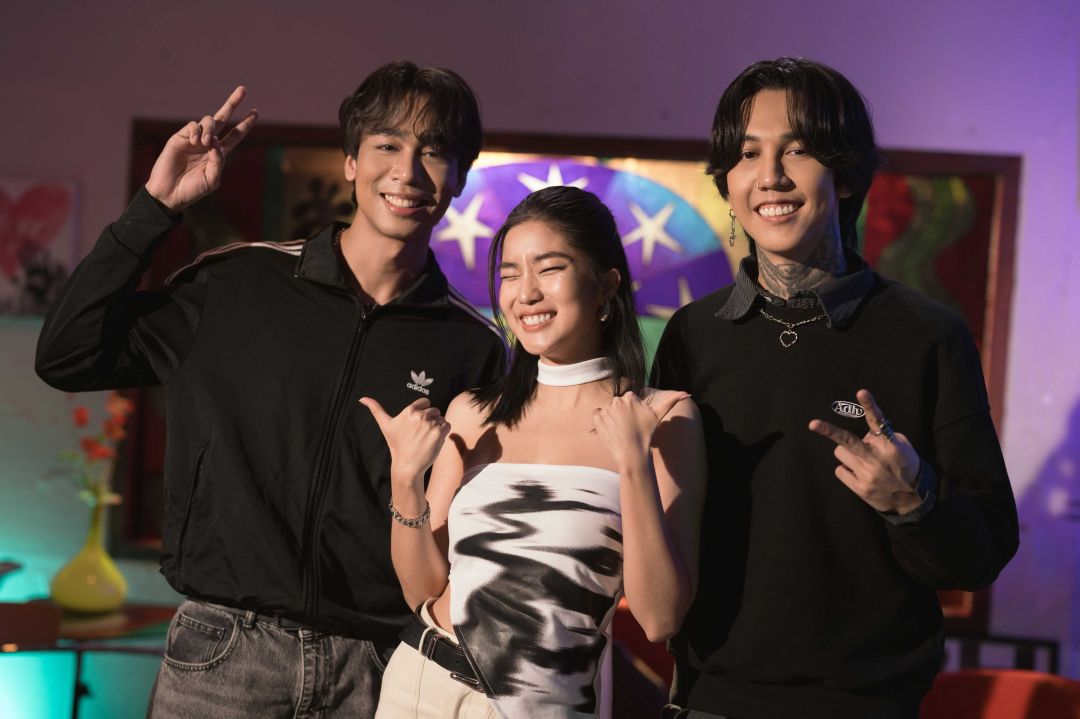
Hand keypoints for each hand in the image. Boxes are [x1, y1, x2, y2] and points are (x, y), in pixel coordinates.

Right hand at [145, 86, 257, 212]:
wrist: (169, 193)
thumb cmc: (192, 190)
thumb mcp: (212, 179)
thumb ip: (218, 161)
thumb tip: (215, 141)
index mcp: (219, 154)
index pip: (235, 135)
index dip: (245, 124)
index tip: (256, 112)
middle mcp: (208, 143)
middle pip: (222, 118)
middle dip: (233, 103)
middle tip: (243, 89)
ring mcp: (194, 139)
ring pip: (208, 121)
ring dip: (210, 129)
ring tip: (204, 143)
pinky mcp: (180, 137)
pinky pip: (192, 126)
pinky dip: (196, 131)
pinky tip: (195, 142)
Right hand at [359, 396, 450, 486]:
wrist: (407, 466)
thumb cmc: (396, 445)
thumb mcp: (385, 426)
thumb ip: (375, 409)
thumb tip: (362, 398)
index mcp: (409, 411)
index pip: (425, 402)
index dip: (422, 413)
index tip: (416, 425)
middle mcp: (420, 416)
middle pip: (434, 410)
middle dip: (430, 420)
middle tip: (420, 434)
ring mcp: (430, 424)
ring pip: (441, 418)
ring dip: (436, 427)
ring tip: (425, 438)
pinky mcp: (439, 433)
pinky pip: (447, 425)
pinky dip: (443, 432)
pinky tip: (433, 440)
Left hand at [593, 390, 688, 470]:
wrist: (632, 453)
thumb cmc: (647, 434)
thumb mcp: (659, 416)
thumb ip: (671, 401)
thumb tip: (687, 393)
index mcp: (630, 397)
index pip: (628, 401)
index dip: (631, 412)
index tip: (635, 422)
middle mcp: (617, 400)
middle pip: (618, 405)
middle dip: (621, 415)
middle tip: (628, 429)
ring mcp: (606, 409)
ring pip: (608, 411)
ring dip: (612, 419)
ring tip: (620, 431)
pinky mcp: (597, 418)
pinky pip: (597, 416)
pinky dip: (602, 422)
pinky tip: (610, 430)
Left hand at [809, 389, 922, 513]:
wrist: (913, 500)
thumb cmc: (907, 468)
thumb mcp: (904, 448)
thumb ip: (885, 436)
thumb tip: (866, 432)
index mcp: (890, 445)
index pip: (878, 422)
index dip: (869, 406)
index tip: (861, 392)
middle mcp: (876, 458)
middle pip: (847, 440)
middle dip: (828, 430)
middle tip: (812, 424)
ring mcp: (866, 474)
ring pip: (840, 453)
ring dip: (847, 454)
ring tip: (861, 461)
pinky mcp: (859, 488)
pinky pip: (840, 470)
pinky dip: (847, 470)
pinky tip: (860, 474)